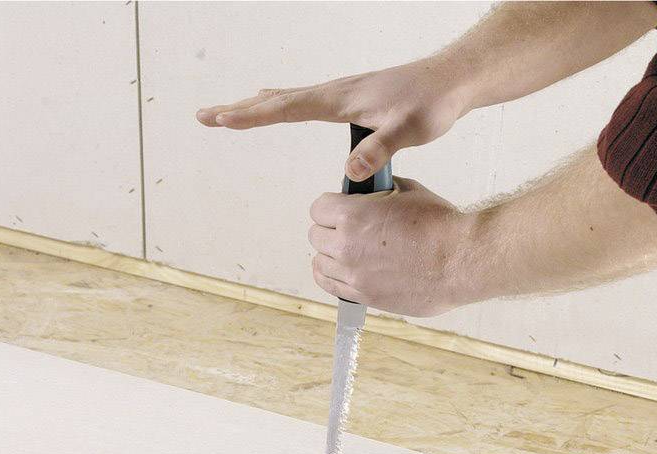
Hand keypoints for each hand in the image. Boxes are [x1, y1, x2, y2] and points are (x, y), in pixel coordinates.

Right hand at [196, 57, 469, 180]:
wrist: (452, 81)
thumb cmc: (432, 104)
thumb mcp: (409, 130)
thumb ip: (380, 149)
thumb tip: (350, 169)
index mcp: (340, 100)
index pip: (286, 109)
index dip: (251, 117)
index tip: (219, 119)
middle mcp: (335, 92)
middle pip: (276, 101)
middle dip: (239, 110)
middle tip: (204, 116)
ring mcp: (342, 92)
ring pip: (287, 98)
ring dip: (256, 106)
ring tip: (229, 111)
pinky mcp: (351, 97)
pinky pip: (304, 99)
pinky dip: (280, 102)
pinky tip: (278, 102)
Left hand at [308, 177, 477, 316]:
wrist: (460, 260)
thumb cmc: (440, 226)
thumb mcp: (408, 190)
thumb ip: (380, 191)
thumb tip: (371, 190)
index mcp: (353, 215)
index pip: (319, 208)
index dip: (331, 205)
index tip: (340, 207)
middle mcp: (346, 246)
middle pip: (316, 235)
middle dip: (330, 228)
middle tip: (347, 228)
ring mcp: (353, 274)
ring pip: (320, 262)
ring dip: (330, 253)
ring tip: (349, 250)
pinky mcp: (364, 295)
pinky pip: (329, 285)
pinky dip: (330, 275)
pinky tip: (339, 269)